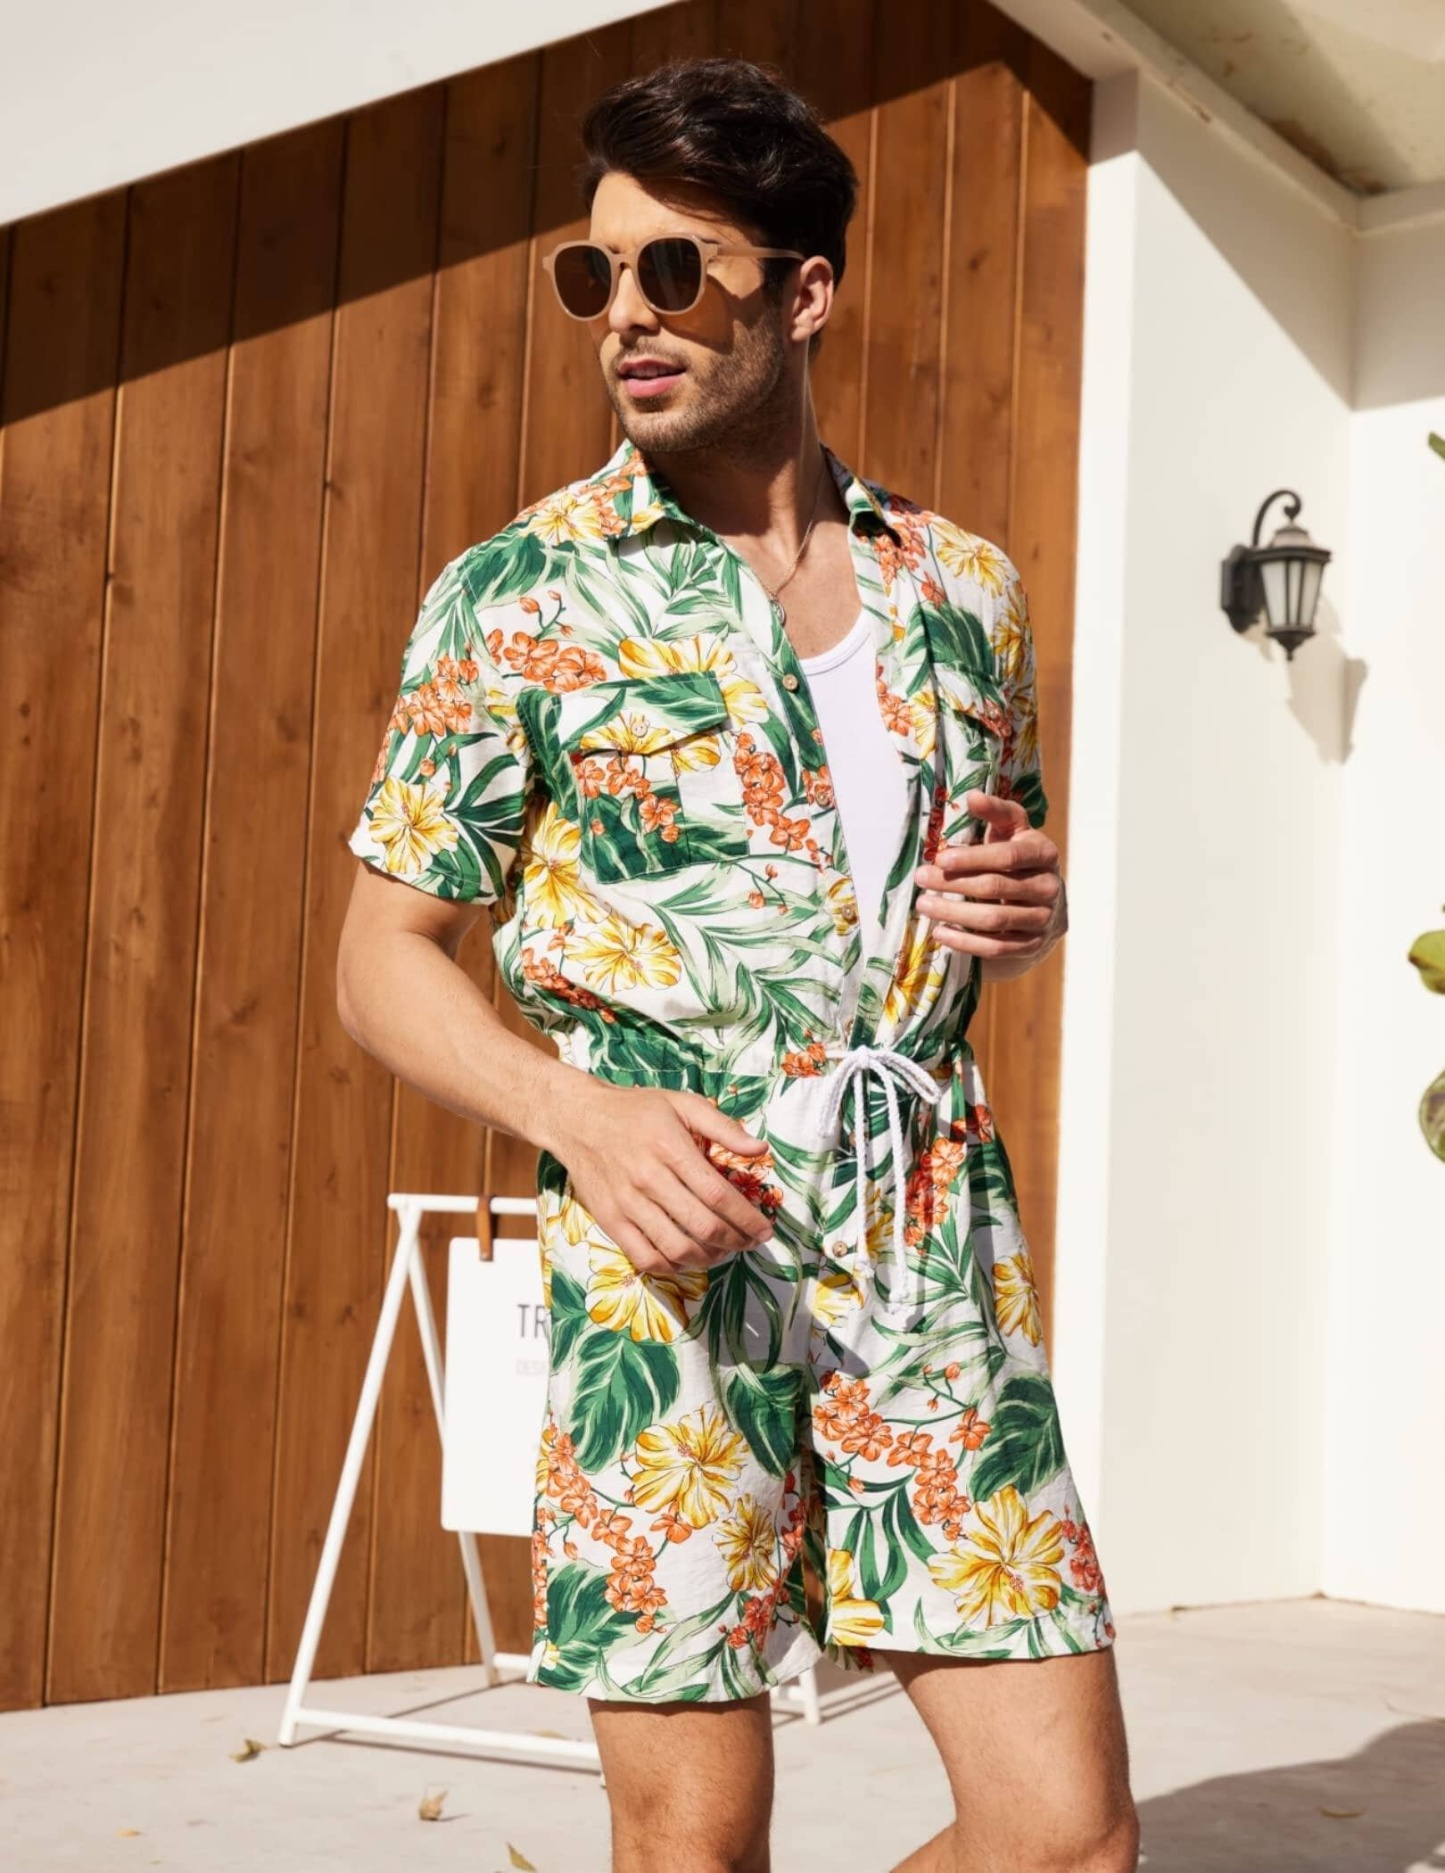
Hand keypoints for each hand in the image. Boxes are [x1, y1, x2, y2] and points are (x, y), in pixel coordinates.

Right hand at [546, 1081, 774, 1274]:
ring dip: (709, 1258)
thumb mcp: (682, 1104)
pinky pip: (645, 1257)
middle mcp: (649, 1179)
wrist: (578, 1119)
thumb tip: (761, 1149)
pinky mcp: (610, 1221)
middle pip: (702, 1226)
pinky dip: (672, 1267)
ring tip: (723, 1252)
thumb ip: (723, 1127)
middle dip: (735, 1241)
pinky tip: (688, 1259)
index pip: (718, 1195)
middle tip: (749, 1243)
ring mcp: (627, 1204)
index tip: (765, 1230)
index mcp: (671, 1149)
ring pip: (677, 1248)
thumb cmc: (636, 1111)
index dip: (746, 1219)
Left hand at [913, 790, 1064, 960]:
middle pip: (996, 888)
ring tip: (923, 905)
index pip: (1007, 857)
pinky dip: (965, 943)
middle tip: (921, 878)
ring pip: (994, 920)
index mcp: (1044, 853)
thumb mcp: (1013, 830)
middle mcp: (1049, 886)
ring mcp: (1043, 918)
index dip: (973, 858)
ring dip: (954, 914)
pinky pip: (996, 947)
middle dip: (954, 884)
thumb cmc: (1018, 858)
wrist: (1046, 902)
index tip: (940, 859)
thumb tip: (971, 796)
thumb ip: (996, 812)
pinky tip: (940, 932)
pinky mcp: (1032, 944)